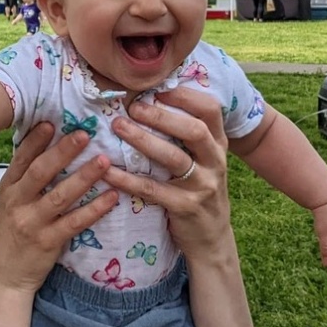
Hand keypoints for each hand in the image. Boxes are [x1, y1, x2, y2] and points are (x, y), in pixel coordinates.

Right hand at [0, 124, 117, 294]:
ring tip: (104, 161)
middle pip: (40, 172)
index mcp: (7, 190)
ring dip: (84, 177)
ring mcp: (32, 223)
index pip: (21, 160)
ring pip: (60, 196)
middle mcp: (17, 204)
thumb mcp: (9, 205)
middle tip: (84, 134)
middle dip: (63, 152)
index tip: (51, 122)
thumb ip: (24, 182)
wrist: (3, 277)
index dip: (36, 141)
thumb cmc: (11, 236)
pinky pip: (74, 222)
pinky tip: (111, 197)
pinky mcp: (47, 242)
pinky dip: (94, 209)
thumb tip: (45, 151)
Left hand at [104, 87, 229, 260]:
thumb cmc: (197, 189)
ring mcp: (203, 186)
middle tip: (132, 107)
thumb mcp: (203, 160)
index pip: (210, 110)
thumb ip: (186, 135)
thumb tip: (151, 99)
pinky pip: (154, 190)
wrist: (211, 238)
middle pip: (194, 130)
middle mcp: (215, 161)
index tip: (156, 89)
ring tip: (118, 127)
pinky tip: (108, 172)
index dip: (185, 96)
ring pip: (174, 158)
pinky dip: (128, 179)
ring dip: (143, 140)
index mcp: (218, 144)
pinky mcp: (186, 208)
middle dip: (161, 116)